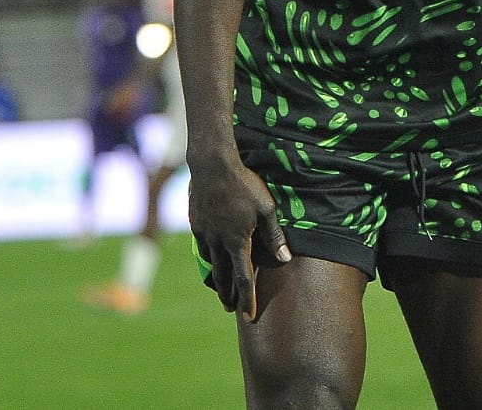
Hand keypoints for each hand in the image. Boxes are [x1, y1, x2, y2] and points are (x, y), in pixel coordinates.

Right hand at [189, 161, 291, 321]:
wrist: (212, 165)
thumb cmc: (245, 185)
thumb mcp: (266, 208)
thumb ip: (274, 235)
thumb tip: (285, 259)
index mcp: (238, 241)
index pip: (243, 277)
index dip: (247, 298)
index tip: (248, 316)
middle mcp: (219, 242)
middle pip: (223, 276)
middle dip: (227, 295)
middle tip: (230, 308)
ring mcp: (205, 233)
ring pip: (211, 263)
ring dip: (216, 279)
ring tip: (220, 288)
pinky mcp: (196, 223)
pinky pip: (203, 248)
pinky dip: (209, 258)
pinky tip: (212, 258)